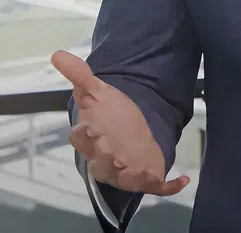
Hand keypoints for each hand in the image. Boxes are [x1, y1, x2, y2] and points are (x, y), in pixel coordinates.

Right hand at [51, 49, 189, 196]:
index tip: (91, 126)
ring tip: (138, 167)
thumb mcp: (97, 91)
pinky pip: (155, 186)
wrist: (130, 132)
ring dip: (130, 175)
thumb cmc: (109, 114)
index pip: (80, 138)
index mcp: (89, 139)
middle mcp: (102, 158)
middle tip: (114, 152)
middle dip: (106, 158)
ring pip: (123, 178)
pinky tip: (183, 178)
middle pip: (100, 162)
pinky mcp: (144, 179)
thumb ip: (79, 75)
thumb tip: (57, 54)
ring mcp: (123, 171)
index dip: (84, 135)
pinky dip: (169, 186)